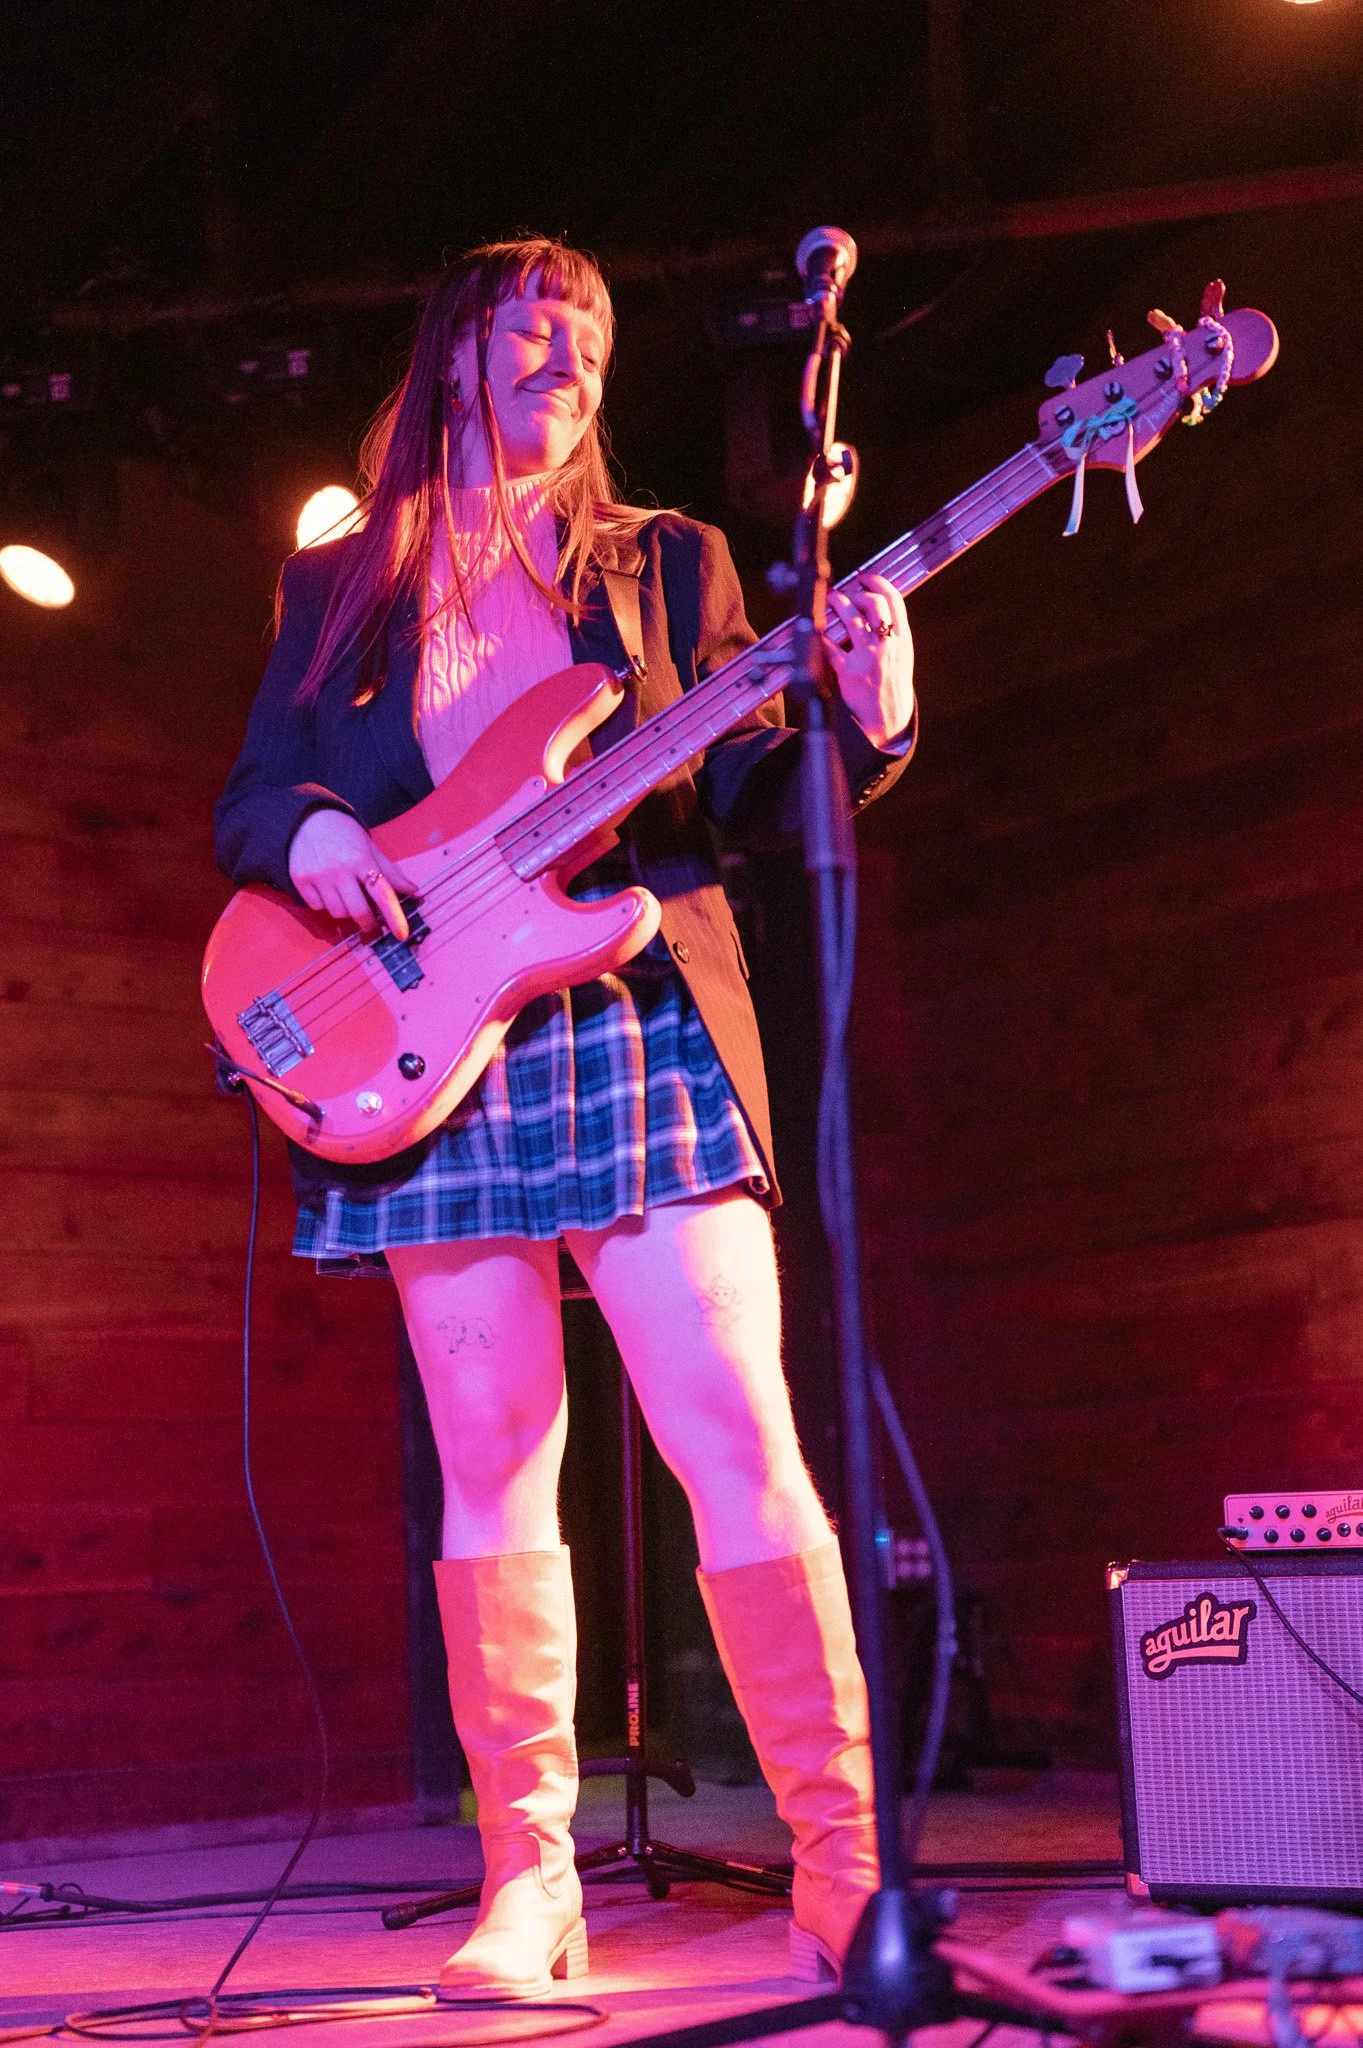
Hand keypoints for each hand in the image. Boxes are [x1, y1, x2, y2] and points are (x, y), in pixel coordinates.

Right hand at [287, 808, 416, 941]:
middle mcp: (339, 869)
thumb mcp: (369, 847)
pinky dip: (324, 904)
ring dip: (345, 911)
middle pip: (358, 911)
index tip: (401, 934)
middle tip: (371, 923)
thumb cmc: (344, 834)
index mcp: (361, 859)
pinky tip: (326, 889)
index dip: (394, 917)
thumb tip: (413, 891)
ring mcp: (318, 875)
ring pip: (337, 912)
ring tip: (346, 897)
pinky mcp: (300, 879)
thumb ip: (390, 871)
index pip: (382, 894)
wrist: (306, 819)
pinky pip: (316, 906)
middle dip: (368, 923)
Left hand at [823, 574, 913, 749]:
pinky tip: (821, 631)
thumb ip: (893, 630)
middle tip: (845, 594)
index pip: (894, 600)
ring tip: (831, 602)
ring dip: (837, 605)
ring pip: (851, 620)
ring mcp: (868, 658)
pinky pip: (832, 647)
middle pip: (873, 604)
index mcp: (902, 639)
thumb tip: (877, 602)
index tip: (865, 577)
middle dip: (856, 593)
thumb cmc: (892, 682)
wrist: (888, 718)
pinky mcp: (849, 673)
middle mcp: (887, 646)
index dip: (878, 582)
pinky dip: (824, 636)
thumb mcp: (902, 654)